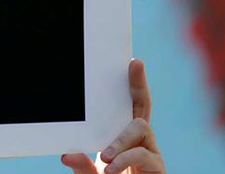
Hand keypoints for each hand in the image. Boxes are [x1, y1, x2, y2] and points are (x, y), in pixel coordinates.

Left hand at [61, 59, 165, 173]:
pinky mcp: (159, 170)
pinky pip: (145, 155)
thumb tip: (66, 154)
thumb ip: (82, 167)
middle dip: (139, 82)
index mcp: (122, 140)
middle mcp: (139, 143)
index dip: (133, 84)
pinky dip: (126, 159)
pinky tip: (112, 168)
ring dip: (121, 139)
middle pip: (142, 106)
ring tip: (106, 158)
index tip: (133, 61)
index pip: (128, 108)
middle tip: (135, 63)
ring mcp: (151, 155)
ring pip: (140, 128)